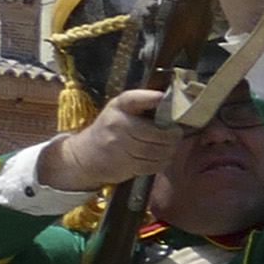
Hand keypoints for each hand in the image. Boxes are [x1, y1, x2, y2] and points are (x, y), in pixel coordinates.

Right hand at [38, 88, 184, 193]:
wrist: (86, 154)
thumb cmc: (113, 129)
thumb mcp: (121, 111)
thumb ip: (143, 106)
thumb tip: (176, 106)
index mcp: (118, 106)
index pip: (134, 99)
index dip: (152, 98)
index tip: (165, 98)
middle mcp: (116, 124)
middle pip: (153, 132)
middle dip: (171, 135)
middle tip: (177, 134)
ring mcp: (117, 145)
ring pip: (154, 150)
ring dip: (169, 150)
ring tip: (171, 146)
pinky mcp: (122, 164)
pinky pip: (150, 165)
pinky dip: (161, 162)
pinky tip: (162, 158)